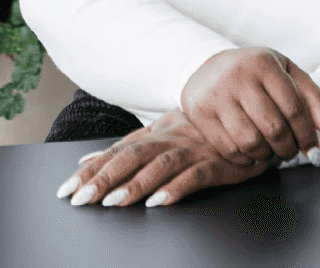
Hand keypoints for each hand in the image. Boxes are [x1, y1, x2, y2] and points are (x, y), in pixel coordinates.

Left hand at [54, 108, 271, 207]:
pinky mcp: (218, 163)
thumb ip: (128, 146)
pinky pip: (195, 175)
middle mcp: (172, 138)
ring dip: (135, 184)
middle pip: (133, 157)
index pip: (119, 151)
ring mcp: (195, 150)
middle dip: (104, 178)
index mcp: (157, 132)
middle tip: (81, 198)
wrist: (250, 117)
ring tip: (113, 202)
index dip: (93, 169)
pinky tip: (159, 201)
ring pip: (160, 166)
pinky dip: (176, 188)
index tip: (68, 187)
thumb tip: (87, 160)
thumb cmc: (203, 130)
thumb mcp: (164, 132)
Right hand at [180, 47, 319, 166]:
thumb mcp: (285, 72)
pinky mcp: (200, 113)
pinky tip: (252, 152)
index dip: (308, 135)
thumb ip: (311, 97)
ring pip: (251, 142)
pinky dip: (246, 159)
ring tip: (272, 152)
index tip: (313, 151)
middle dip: (288, 149)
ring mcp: (217, 95)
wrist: (205, 65)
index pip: (294, 108)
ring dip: (267, 156)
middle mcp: (239, 77)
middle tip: (290, 153)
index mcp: (264, 64)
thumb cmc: (254, 72)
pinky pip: (229, 149)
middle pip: (274, 128)